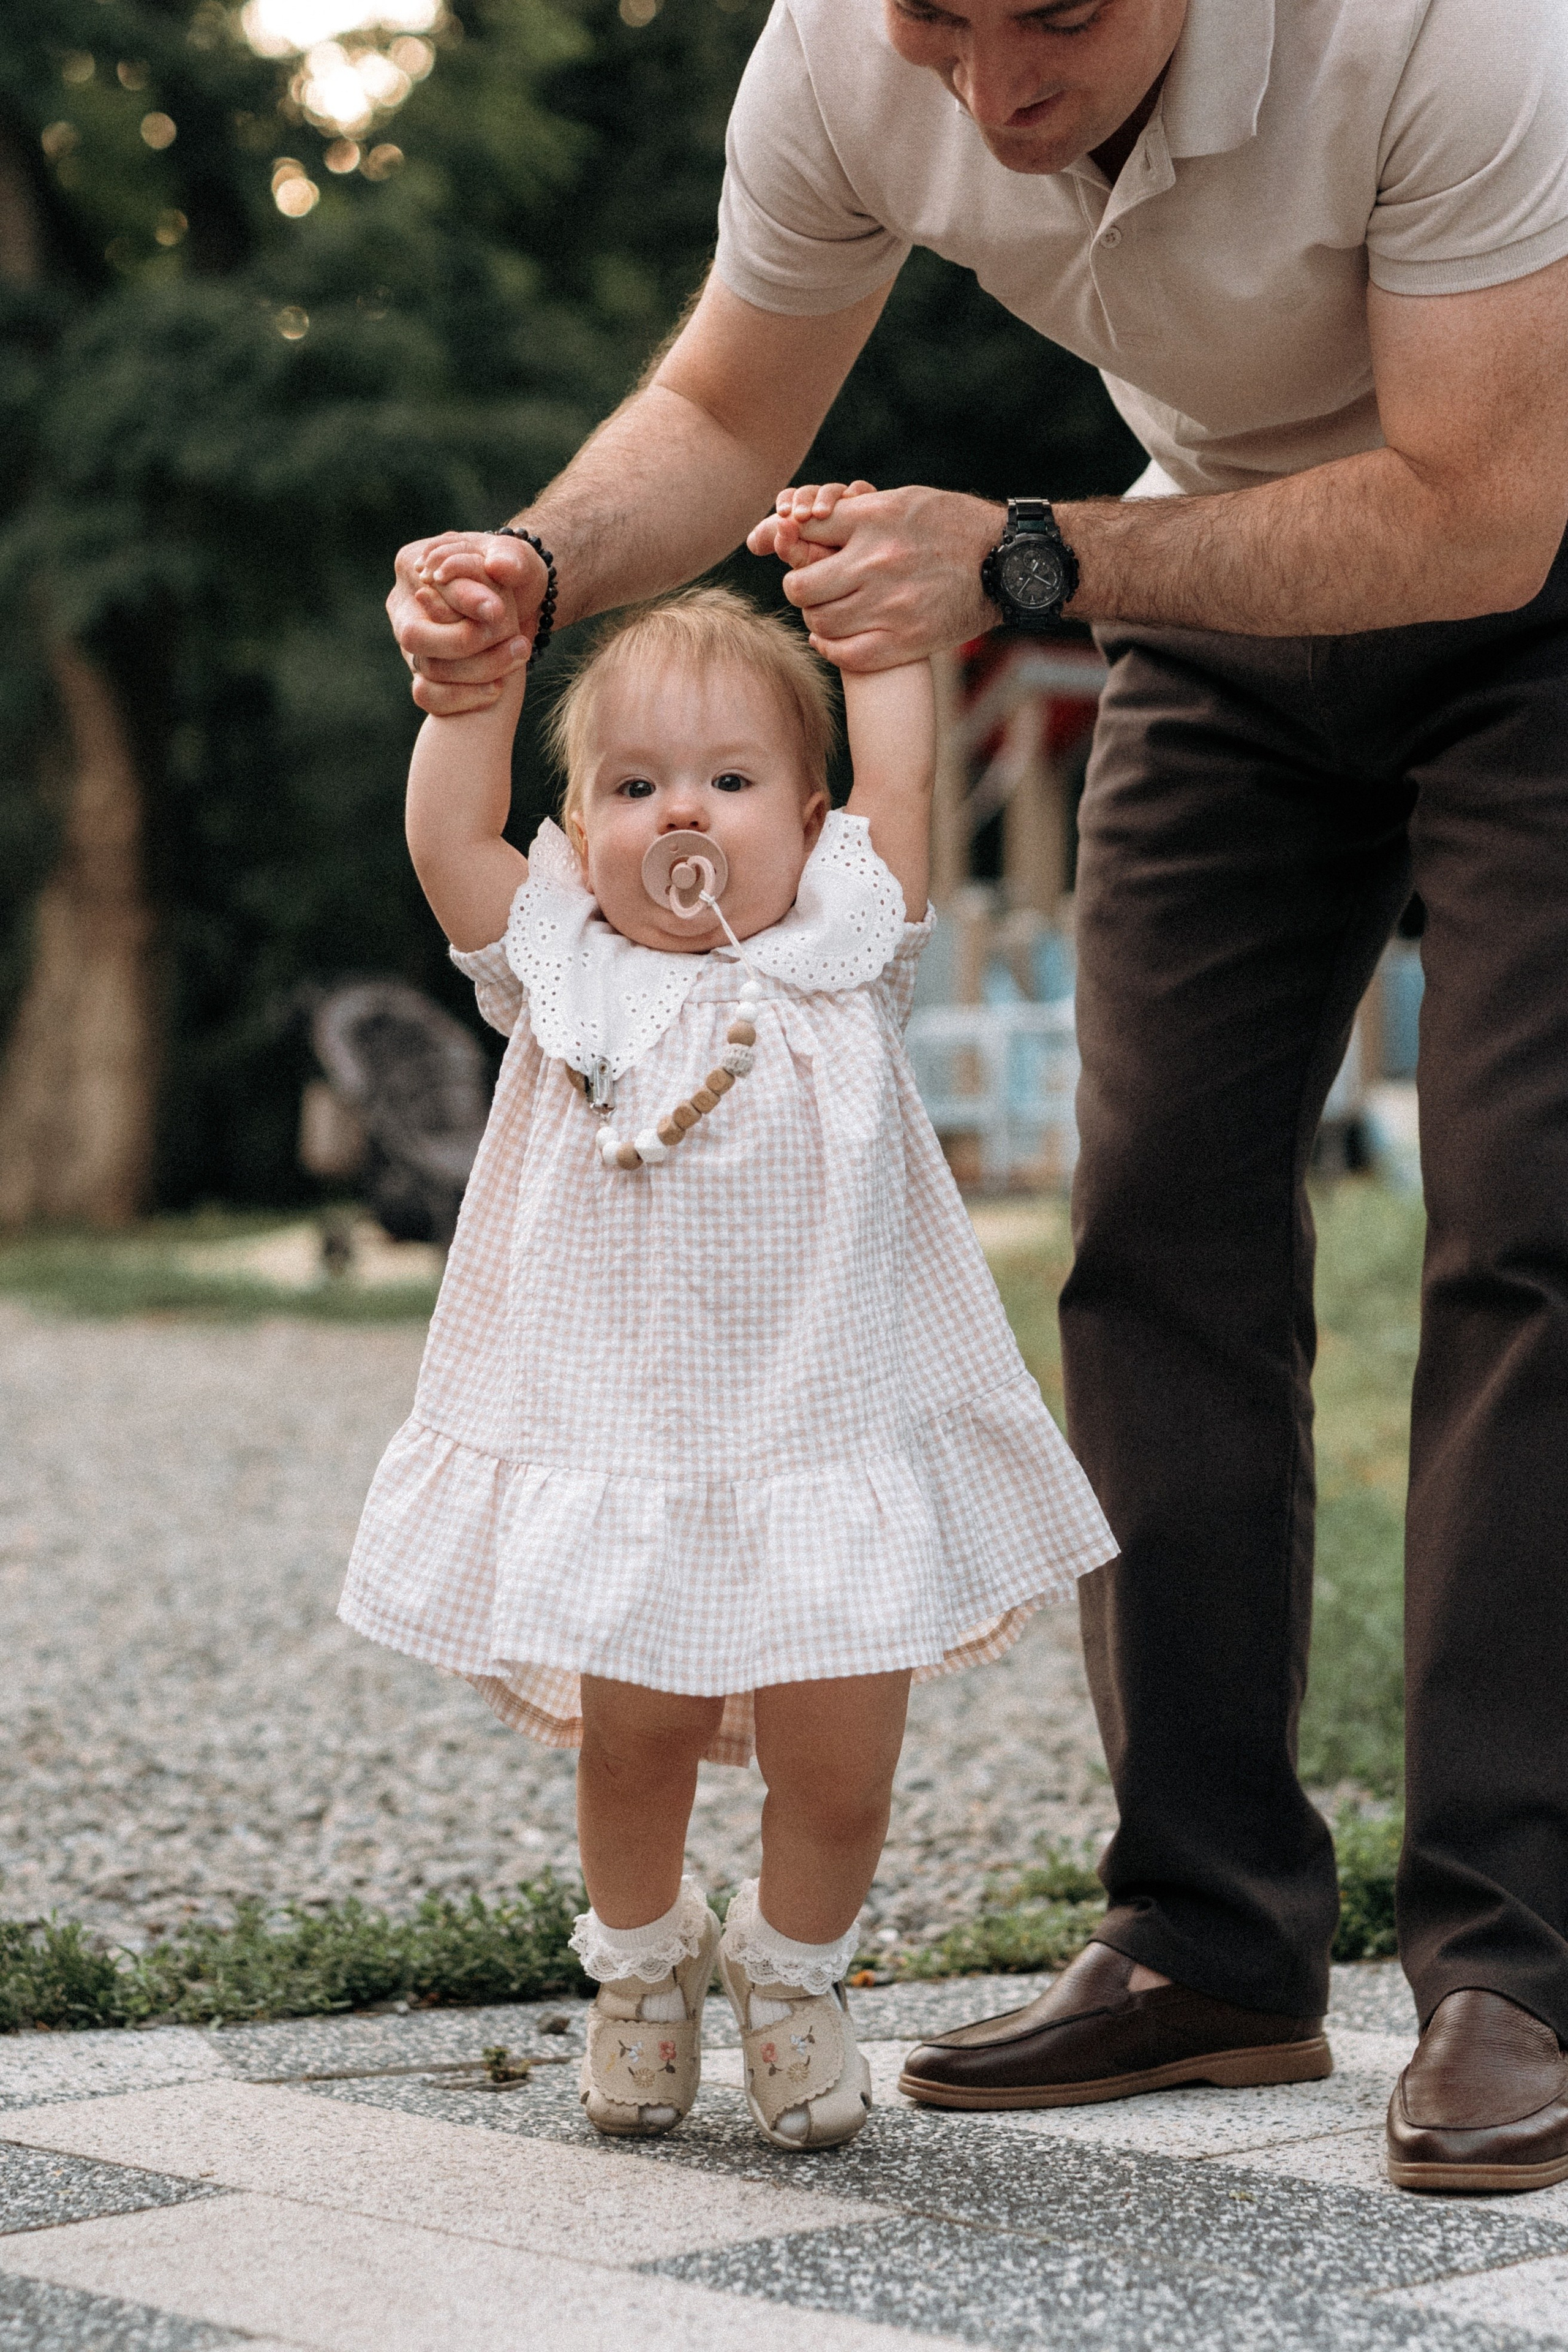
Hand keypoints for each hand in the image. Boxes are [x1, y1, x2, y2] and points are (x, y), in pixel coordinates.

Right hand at [387, 530, 547, 714]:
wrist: (517, 603)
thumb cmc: (511, 572)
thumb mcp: (517, 558)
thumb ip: (511, 558)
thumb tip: (499, 566)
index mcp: (413, 564)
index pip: (427, 587)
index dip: (463, 600)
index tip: (498, 611)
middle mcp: (403, 607)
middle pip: (414, 636)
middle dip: (464, 641)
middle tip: (514, 640)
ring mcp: (408, 642)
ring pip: (427, 668)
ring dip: (477, 669)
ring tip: (520, 653)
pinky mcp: (421, 674)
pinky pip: (429, 696)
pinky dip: (463, 697)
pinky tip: (497, 689)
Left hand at [748, 483, 1002, 670]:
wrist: (1007, 563)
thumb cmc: (952, 526)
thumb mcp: (904, 501)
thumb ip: (855, 512)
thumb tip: (803, 521)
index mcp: (875, 519)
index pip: (804, 529)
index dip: (789, 539)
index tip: (793, 547)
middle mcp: (877, 561)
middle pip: (800, 585)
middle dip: (799, 586)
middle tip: (811, 586)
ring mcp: (891, 605)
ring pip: (819, 622)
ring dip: (816, 617)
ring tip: (829, 608)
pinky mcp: (906, 641)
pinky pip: (846, 655)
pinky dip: (831, 648)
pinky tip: (831, 638)